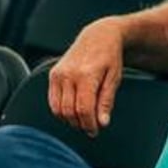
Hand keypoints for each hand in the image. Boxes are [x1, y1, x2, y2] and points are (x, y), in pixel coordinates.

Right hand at [48, 17, 124, 136]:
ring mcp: (58, 74)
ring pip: (58, 109)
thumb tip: (102, 123)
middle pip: (70, 111)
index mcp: (86, 75)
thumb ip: (106, 101)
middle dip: (80, 124)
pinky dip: (61, 111)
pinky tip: (74, 110)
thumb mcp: (114, 78)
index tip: (95, 131)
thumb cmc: (109, 58)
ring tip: (83, 119)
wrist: (98, 36)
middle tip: (91, 128)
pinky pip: (53, 101)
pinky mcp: (53, 74)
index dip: (90, 124)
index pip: (84, 109)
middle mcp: (69, 74)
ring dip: (70, 120)